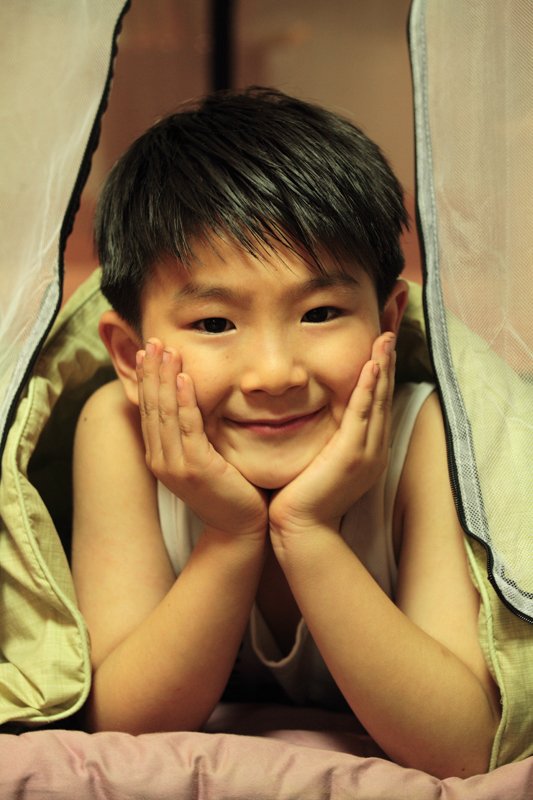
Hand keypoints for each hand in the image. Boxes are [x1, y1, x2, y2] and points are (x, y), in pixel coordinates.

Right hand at [137, 339, 267, 538]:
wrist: (240, 529)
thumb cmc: (230, 490)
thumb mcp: (206, 457)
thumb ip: (196, 432)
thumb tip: (198, 400)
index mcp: (160, 456)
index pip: (149, 409)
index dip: (148, 379)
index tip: (150, 351)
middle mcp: (160, 459)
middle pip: (151, 406)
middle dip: (151, 371)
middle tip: (152, 340)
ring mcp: (175, 465)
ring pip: (165, 412)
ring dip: (164, 378)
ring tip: (165, 350)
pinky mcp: (196, 468)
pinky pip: (187, 427)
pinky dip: (185, 400)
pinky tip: (185, 378)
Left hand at [269, 333, 395, 538]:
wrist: (300, 529)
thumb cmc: (302, 497)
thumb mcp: (318, 461)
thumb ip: (323, 439)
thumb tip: (312, 415)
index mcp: (367, 450)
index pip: (375, 402)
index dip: (380, 372)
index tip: (380, 345)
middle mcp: (374, 448)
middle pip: (383, 396)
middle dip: (387, 362)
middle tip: (389, 329)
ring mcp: (366, 452)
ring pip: (377, 401)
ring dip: (382, 367)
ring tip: (385, 338)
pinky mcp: (352, 455)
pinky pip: (362, 414)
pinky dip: (368, 388)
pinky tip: (371, 366)